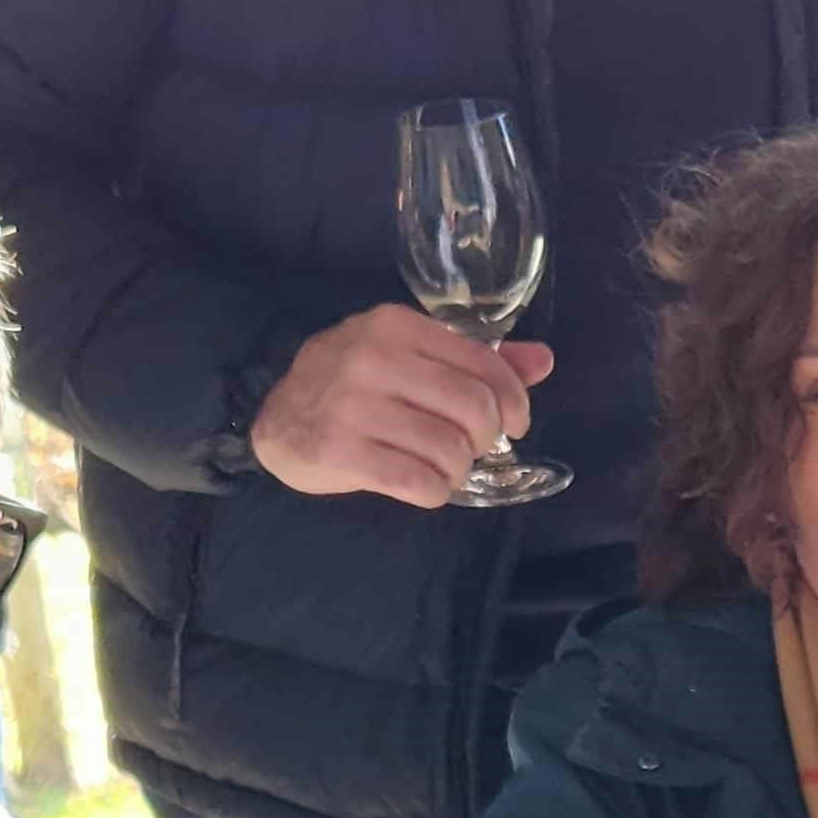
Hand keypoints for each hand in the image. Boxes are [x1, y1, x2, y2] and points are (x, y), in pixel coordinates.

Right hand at [244, 305, 551, 505]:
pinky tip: (425, 485)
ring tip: (445, 469)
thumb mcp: (408, 355)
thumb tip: (544, 361)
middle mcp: (373, 358)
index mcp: (396, 325)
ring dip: (458, 470)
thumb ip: (475, 358)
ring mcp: (351, 405)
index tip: (514, 424)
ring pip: (448, 450)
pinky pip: (416, 482)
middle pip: (472, 408)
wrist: (274, 417)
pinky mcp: (336, 450)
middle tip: (473, 449)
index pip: (482, 364)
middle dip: (486, 439)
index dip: (513, 401)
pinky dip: (434, 491)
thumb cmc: (351, 386)